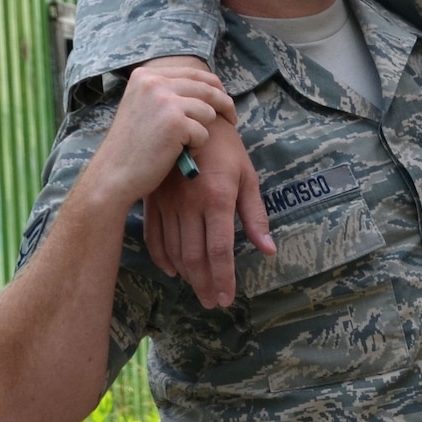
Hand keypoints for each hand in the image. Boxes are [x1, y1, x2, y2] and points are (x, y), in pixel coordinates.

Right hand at [81, 63, 231, 216]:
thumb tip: (207, 87)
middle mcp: (154, 82)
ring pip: (208, 112)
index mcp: (145, 75)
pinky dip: (196, 147)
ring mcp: (165, 101)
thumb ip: (167, 92)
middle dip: (225, 104)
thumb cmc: (133, 146)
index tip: (223, 99)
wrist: (114, 173)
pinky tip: (177, 154)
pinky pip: (204, 133)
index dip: (215, 87)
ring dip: (202, 131)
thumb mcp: (143, 106)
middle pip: (207, 88)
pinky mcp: (176, 122)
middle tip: (232, 119)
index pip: (194, 73)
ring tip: (183, 145)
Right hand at [143, 109, 272, 307]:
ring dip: (186, 275)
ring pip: (174, 250)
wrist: (189, 118)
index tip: (226, 299)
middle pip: (195, 256)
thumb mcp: (247, 176)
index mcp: (217, 198)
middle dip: (204, 284)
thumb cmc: (226, 147)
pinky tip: (173, 270)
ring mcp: (167, 203)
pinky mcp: (153, 200)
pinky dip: (162, 257)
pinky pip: (154, 236)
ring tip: (198, 290)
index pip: (220, 250)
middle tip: (212, 303)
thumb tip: (268, 250)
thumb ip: (255, 216)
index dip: (223, 278)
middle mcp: (190, 204)